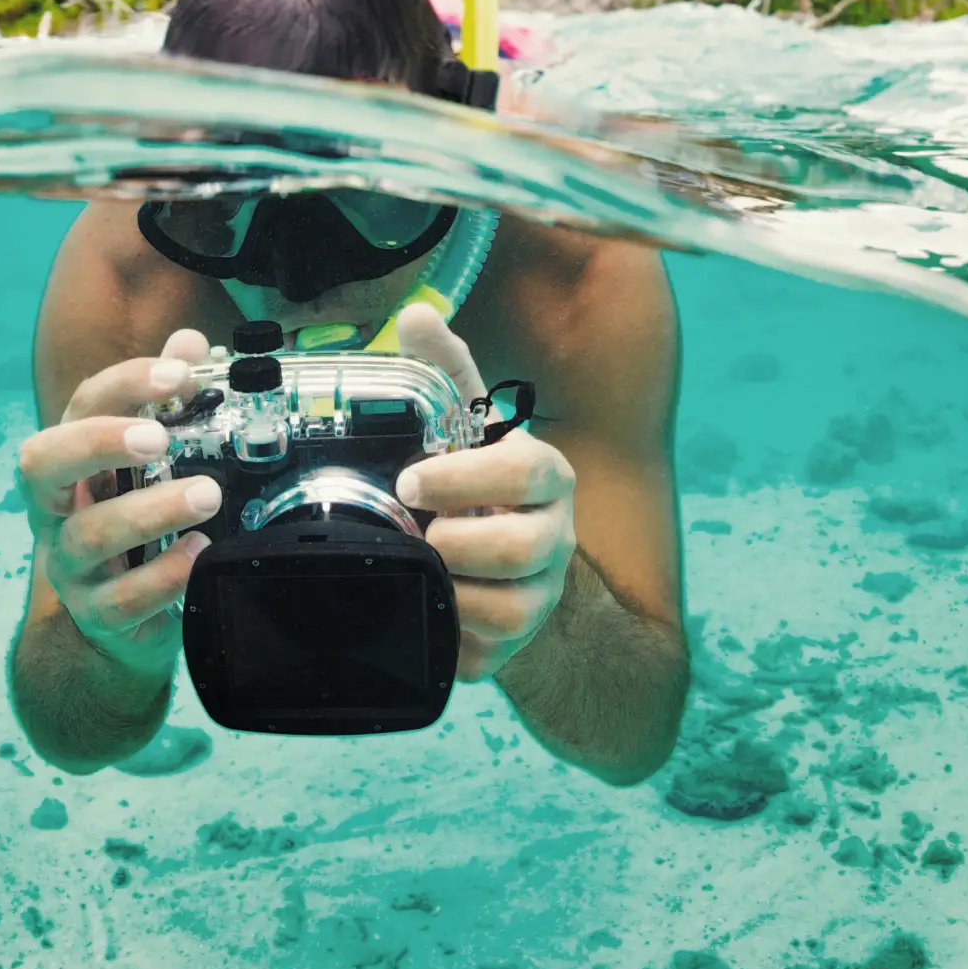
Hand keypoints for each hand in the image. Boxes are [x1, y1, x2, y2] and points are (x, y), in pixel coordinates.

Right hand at [16, 330, 220, 684]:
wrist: (124, 620)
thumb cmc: (136, 522)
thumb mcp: (148, 462)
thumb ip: (166, 399)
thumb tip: (190, 342)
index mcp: (72, 459)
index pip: (82, 405)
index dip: (126, 383)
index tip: (179, 372)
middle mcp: (58, 507)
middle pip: (44, 462)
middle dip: (100, 442)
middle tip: (159, 437)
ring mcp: (69, 564)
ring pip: (90, 534)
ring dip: (152, 510)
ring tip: (207, 495)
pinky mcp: (96, 614)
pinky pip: (121, 599)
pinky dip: (163, 575)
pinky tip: (199, 554)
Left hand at [393, 302, 575, 680]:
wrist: (500, 567)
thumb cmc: (475, 484)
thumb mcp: (464, 427)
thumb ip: (445, 371)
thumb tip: (415, 314)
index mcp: (547, 477)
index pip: (525, 472)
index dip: (464, 479)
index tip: (411, 483)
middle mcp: (556, 538)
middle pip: (516, 550)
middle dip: (452, 543)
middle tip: (413, 531)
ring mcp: (542, 596)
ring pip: (504, 610)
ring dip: (448, 591)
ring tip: (419, 569)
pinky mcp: (517, 646)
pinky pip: (483, 654)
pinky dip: (446, 635)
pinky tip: (427, 609)